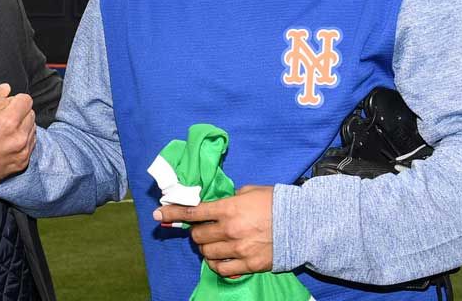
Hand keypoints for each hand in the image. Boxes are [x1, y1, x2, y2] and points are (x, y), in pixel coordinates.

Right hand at [0, 93, 36, 186]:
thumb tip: (7, 90)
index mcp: (8, 123)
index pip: (25, 100)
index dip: (14, 100)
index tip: (6, 105)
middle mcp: (19, 138)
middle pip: (30, 114)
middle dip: (19, 113)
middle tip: (5, 116)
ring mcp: (22, 152)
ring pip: (32, 128)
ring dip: (22, 126)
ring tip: (6, 129)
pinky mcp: (22, 162)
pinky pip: (30, 143)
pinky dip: (22, 139)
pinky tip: (8, 140)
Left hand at [153, 185, 273, 276]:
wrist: (303, 224)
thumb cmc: (276, 203)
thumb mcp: (250, 191)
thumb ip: (230, 198)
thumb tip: (216, 205)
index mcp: (229, 208)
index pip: (193, 212)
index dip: (173, 212)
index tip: (158, 213)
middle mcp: (230, 229)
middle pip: (198, 236)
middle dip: (196, 233)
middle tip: (204, 230)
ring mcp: (238, 249)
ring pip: (206, 253)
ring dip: (206, 248)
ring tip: (215, 244)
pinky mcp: (248, 265)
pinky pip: (222, 269)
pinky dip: (216, 264)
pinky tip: (220, 259)